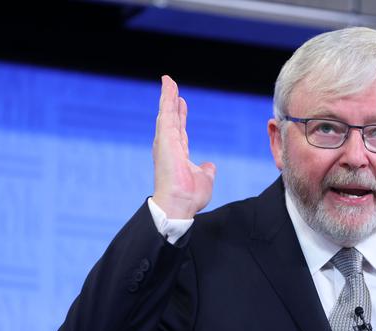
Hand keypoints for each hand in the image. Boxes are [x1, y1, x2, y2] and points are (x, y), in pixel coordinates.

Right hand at [151, 75, 215, 218]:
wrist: (180, 204)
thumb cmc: (190, 196)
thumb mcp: (204, 179)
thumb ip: (206, 170)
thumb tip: (210, 165)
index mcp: (179, 153)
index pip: (180, 130)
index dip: (180, 116)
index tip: (181, 103)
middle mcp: (170, 146)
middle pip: (171, 118)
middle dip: (171, 102)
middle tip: (171, 87)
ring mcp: (166, 141)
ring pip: (167, 112)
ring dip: (167, 96)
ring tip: (168, 81)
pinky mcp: (165, 138)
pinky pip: (167, 112)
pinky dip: (167, 97)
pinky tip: (168, 85)